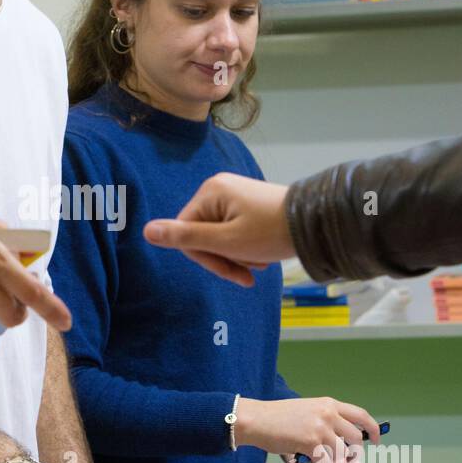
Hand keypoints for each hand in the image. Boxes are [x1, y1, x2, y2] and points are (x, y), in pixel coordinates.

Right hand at [143, 172, 293, 285]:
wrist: (315, 222)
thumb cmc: (270, 232)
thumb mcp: (226, 241)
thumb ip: (186, 238)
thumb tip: (146, 231)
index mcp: (209, 192)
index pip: (186, 233)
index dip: (206, 259)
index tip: (231, 273)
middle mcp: (219, 189)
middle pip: (203, 235)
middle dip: (224, 258)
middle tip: (248, 274)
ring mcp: (234, 195)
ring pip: (220, 236)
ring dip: (237, 256)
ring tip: (259, 263)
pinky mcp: (247, 203)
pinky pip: (234, 230)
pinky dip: (245, 247)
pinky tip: (262, 256)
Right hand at [237, 396, 375, 462]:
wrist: (254, 418)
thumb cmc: (273, 421)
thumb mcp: (299, 425)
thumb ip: (308, 449)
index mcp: (328, 405)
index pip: (359, 414)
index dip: (372, 428)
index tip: (376, 441)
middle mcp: (329, 414)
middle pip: (356, 441)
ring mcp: (321, 427)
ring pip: (345, 459)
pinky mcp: (311, 441)